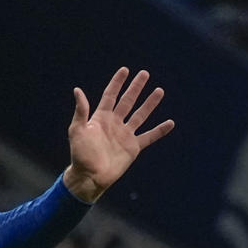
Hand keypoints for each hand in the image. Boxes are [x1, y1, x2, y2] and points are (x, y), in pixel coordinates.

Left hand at [63, 68, 172, 202]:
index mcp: (101, 117)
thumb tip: (77, 90)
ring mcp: (125, 135)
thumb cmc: (80, 154)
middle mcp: (115, 123)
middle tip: (145, 74)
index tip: (125, 70)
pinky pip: (149, 136)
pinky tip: (170, 123)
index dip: (117, 83)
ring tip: (159, 91)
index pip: (111, 95)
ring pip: (140, 115)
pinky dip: (159, 130)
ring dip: (150, 103)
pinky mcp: (133, 147)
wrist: (90, 176)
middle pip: (128, 101)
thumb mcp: (77, 130)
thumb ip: (81, 111)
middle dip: (136, 88)